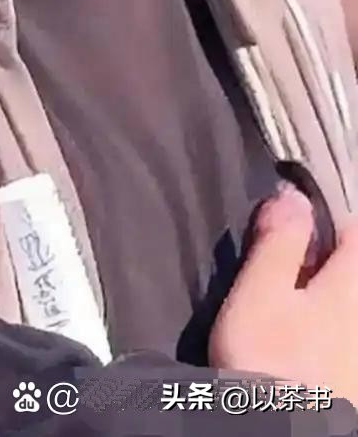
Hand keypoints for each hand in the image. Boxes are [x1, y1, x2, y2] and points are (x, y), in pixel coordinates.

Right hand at [210, 184, 357, 405]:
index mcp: (354, 282)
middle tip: (286, 275)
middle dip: (326, 265)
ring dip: (326, 302)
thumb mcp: (261, 291)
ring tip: (292, 314)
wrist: (286, 433)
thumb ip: (279, 241)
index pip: (354, 230)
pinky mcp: (355, 376)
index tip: (292, 230)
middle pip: (352, 270)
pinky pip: (347, 338)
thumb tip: (295, 196)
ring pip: (348, 307)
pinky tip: (303, 346)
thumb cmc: (270, 356)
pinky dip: (330, 334)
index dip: (325, 222)